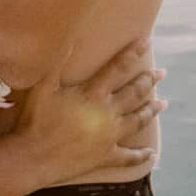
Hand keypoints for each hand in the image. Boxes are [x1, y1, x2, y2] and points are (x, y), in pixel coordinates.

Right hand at [13, 38, 164, 180]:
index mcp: (94, 94)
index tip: (147, 41)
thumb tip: (69, 38)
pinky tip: (152, 154)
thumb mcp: (42, 87)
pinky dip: (141, 156)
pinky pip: (128, 158)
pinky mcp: (105, 157)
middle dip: (149, 81)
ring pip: (137, 121)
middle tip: (162, 73)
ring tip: (162, 103)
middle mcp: (107, 114)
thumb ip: (56, 62)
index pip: (118, 67)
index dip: (133, 53)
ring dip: (151, 110)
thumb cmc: (35, 121)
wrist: (33, 157)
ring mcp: (109, 137)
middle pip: (134, 93)